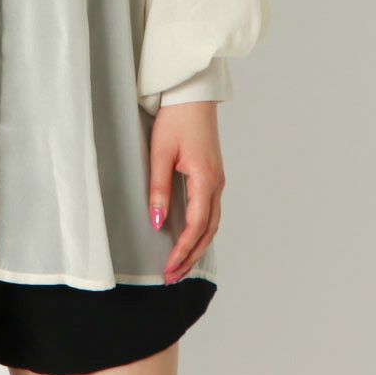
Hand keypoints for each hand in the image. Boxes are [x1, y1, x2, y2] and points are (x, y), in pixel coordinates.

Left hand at [147, 100, 224, 283]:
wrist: (192, 96)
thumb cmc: (175, 120)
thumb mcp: (159, 153)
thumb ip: (158, 188)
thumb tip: (158, 222)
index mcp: (206, 180)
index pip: (196, 226)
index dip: (182, 250)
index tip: (168, 267)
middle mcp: (217, 184)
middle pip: (208, 232)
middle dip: (191, 257)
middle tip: (173, 277)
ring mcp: (217, 181)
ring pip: (212, 224)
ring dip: (197, 247)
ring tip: (180, 267)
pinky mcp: (212, 176)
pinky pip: (210, 212)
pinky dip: (201, 232)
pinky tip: (190, 240)